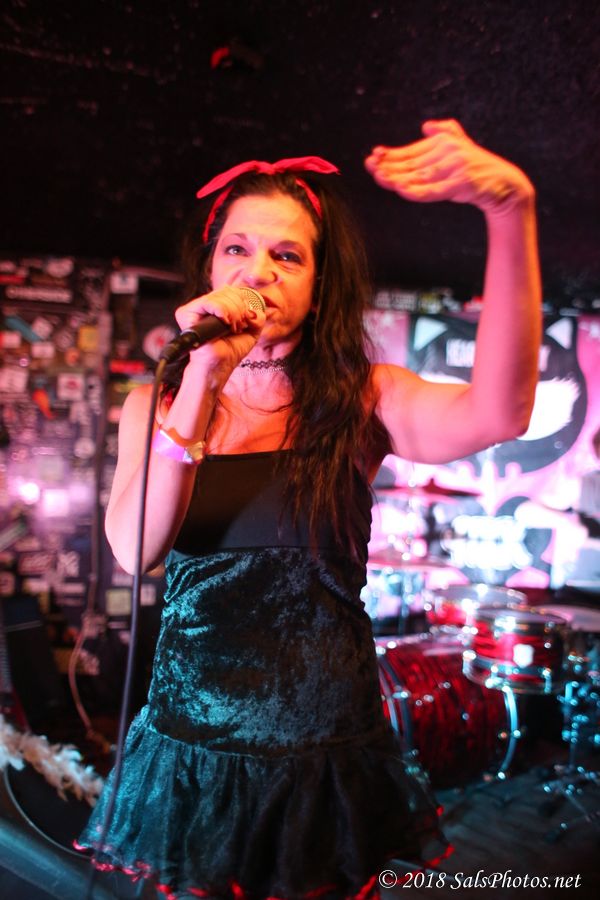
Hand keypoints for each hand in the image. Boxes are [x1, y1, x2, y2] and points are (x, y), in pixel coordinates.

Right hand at [174, 286, 265, 371]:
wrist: (219, 366)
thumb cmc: (231, 351)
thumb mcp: (252, 331)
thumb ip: (258, 317)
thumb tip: (253, 309)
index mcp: (219, 305)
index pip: (232, 290)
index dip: (243, 302)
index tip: (245, 320)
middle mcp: (206, 305)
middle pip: (227, 291)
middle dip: (239, 309)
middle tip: (238, 327)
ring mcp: (195, 308)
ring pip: (220, 296)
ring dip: (233, 312)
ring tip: (232, 329)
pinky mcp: (187, 314)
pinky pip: (208, 302)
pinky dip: (221, 310)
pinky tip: (225, 322)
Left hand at [365, 119, 533, 213]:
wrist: (504, 185)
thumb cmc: (476, 171)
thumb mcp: (461, 149)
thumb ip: (445, 135)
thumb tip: (426, 125)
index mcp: (445, 140)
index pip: (412, 151)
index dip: (391, 155)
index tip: (373, 157)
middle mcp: (450, 149)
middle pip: (412, 163)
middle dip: (389, 166)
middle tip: (370, 167)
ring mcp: (457, 165)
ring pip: (420, 176)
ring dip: (398, 178)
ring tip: (380, 178)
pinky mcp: (462, 182)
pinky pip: (434, 190)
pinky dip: (417, 191)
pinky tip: (401, 190)